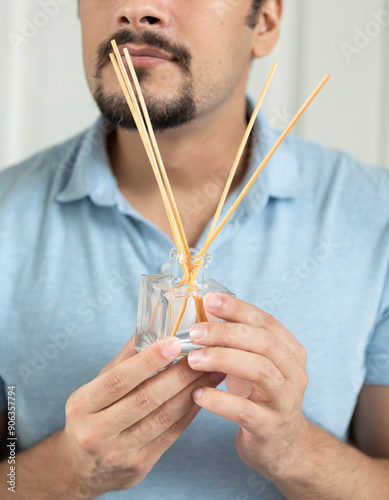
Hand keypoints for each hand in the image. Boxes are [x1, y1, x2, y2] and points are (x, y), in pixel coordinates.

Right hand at [58, 335, 224, 498]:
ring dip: (191, 392)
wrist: (80, 470)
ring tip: (210, 372)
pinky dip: (189, 411)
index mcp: (82, 406)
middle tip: (201, 356)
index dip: (148, 361)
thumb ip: (124, 360)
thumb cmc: (91, 417)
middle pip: (145, 399)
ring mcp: (119, 453)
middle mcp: (96, 432)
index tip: (174, 342)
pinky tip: (203, 394)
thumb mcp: (96, 387)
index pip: (118, 379)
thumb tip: (152, 327)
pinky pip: (171, 434)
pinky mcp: (139, 465)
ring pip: (163, 417)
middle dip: (178, 375)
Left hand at [187, 293, 309, 479]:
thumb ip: (236, 339)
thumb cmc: (260, 396)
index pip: (266, 321)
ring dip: (223, 360)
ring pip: (260, 371)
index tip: (209, 300)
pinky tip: (197, 394)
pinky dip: (219, 400)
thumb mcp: (252, 363)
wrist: (282, 446)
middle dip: (227, 333)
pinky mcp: (272, 427)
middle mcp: (294, 372)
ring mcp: (286, 400)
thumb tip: (204, 310)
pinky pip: (245, 411)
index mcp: (290, 351)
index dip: (238, 308)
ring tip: (192, 360)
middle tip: (195, 332)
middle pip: (264, 342)